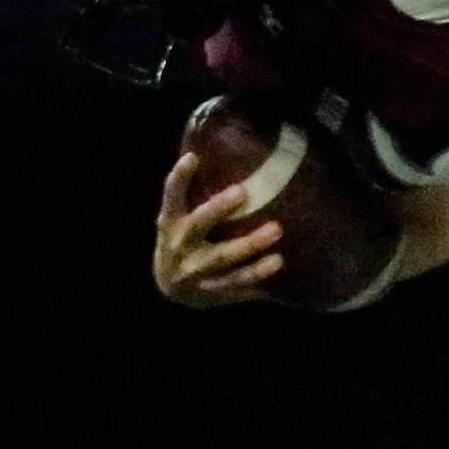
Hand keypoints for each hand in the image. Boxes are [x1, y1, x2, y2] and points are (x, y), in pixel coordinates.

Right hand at [153, 152, 282, 306]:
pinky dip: (257, 276)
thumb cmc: (184, 241)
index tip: (194, 158)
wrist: (170, 287)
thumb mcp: (179, 220)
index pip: (171, 195)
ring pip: (223, 259)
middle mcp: (179, 245)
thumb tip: (225, 157)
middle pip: (198, 225)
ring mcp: (194, 271)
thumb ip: (196, 196)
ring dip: (250, 247)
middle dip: (218, 208)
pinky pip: (236, 284)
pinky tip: (278, 263)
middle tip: (243, 191)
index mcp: (171, 222)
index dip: (180, 177)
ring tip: (276, 232)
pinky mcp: (210, 291)